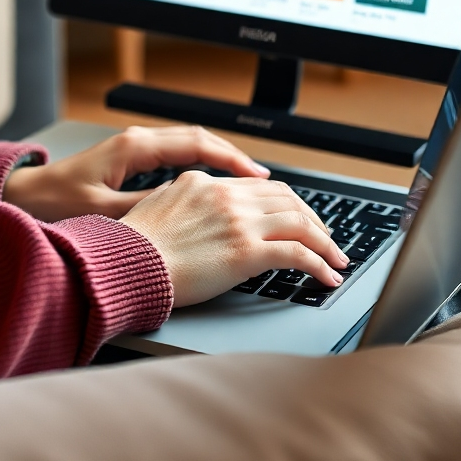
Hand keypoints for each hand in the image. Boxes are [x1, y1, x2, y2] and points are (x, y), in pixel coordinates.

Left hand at [2, 125, 269, 222]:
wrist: (24, 194)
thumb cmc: (54, 203)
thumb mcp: (100, 212)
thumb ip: (141, 210)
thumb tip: (181, 212)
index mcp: (134, 147)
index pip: (196, 144)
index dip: (230, 160)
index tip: (257, 176)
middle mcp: (138, 140)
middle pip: (198, 139)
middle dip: (233, 157)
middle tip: (263, 180)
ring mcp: (134, 146)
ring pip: (189, 144)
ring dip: (218, 159)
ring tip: (246, 182)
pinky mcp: (130, 157)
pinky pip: (176, 154)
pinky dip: (200, 164)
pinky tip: (211, 184)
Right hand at [120, 172, 349, 307]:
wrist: (125, 263)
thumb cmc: (132, 246)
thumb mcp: (157, 208)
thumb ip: (184, 203)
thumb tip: (197, 212)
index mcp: (203, 183)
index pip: (259, 186)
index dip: (286, 203)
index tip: (297, 216)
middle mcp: (225, 197)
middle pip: (287, 199)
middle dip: (312, 219)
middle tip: (325, 238)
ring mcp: (238, 222)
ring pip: (300, 223)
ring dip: (325, 243)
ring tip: (335, 260)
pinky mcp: (246, 252)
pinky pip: (298, 254)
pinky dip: (320, 265)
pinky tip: (327, 277)